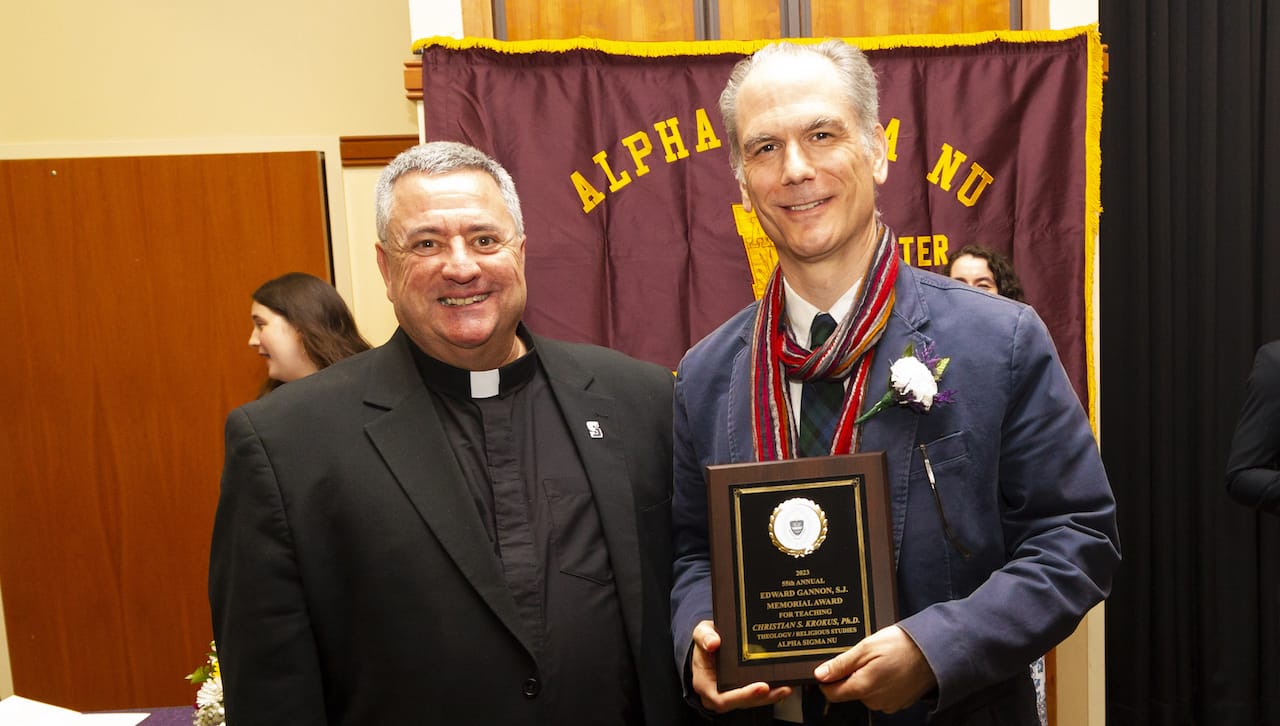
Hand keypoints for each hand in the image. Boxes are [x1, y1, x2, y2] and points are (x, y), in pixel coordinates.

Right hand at [690, 620, 793, 712]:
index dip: (743, 696)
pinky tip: (786, 684)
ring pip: (754, 700)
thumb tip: (713, 642)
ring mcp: (733, 693)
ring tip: (787, 686)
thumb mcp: (701, 633)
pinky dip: (773, 691)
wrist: (710, 642)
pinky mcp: (744, 689)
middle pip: (743, 702)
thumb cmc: (705, 641)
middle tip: (781, 688)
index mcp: (705, 684)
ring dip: (772, 696)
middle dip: (764, 697)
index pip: (723, 699)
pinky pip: (759, 694)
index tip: (761, 687)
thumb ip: (704, 636)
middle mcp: (719, 693)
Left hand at [812, 625, 936, 712]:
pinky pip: (881, 694)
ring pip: (866, 693)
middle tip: (864, 656)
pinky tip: (889, 667)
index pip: (831, 693)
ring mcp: (888, 704)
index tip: (830, 667)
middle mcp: (875, 701)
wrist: (934, 651)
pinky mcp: (899, 702)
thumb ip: (841, 663)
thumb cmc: (903, 645)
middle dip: (851, 674)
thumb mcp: (866, 647)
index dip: (827, 679)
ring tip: (880, 660)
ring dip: (867, 678)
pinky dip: (881, 682)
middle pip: (849, 691)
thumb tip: (820, 674)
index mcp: (864, 687)